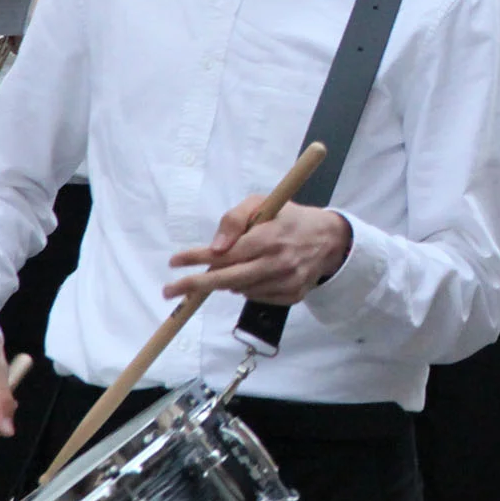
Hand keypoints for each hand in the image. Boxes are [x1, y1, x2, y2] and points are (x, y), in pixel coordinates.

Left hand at [165, 201, 353, 305]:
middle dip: (195, 285)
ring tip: (233, 265)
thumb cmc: (289, 218)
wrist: (330, 239)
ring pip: (240, 290)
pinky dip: (245, 287)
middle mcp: (279, 263)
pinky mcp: (292, 296)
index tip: (174, 262)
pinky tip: (253, 273)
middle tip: (169, 290)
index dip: (197, 258)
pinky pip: (256, 297)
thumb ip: (235, 219)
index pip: (227, 252)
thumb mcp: (263, 203)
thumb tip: (214, 248)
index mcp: (271, 237)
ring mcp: (287, 283)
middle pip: (228, 280)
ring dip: (226, 281)